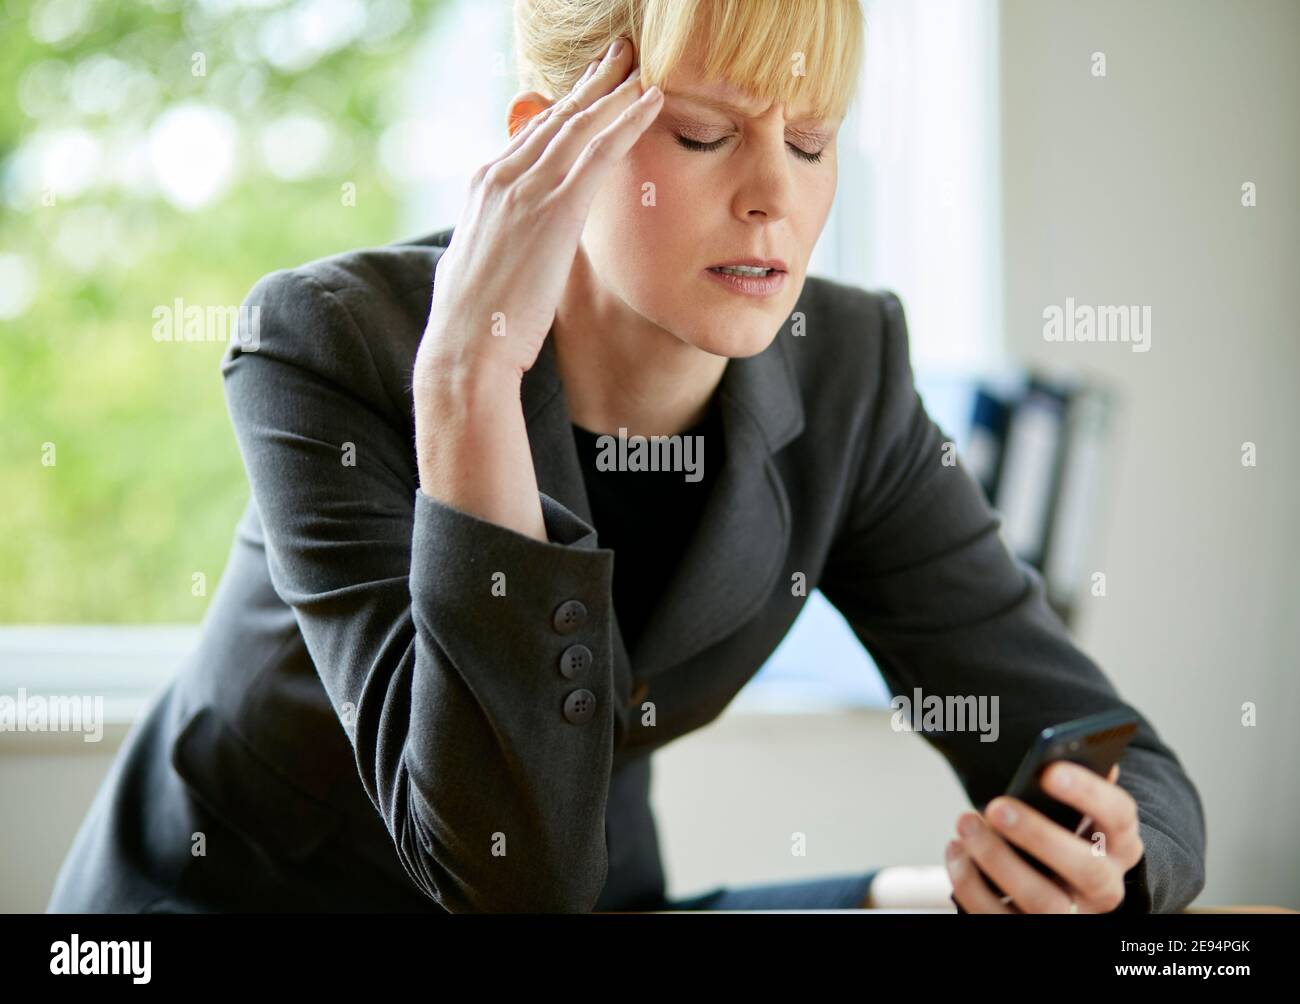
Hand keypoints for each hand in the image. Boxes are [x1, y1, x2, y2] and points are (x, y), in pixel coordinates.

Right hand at [415, 35, 662, 389]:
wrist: (466, 349)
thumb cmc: (474, 324)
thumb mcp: (479, 265)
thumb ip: (496, 237)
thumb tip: (501, 240)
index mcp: (483, 187)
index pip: (533, 135)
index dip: (566, 108)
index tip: (590, 88)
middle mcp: (501, 176)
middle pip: (557, 117)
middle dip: (593, 83)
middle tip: (622, 54)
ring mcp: (526, 189)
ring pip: (581, 125)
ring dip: (616, 91)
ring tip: (644, 66)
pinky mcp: (553, 209)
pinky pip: (599, 152)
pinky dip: (628, 121)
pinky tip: (652, 102)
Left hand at [945, 763, 1144, 912]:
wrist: (1063, 890)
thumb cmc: (1062, 836)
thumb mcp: (1074, 813)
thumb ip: (1072, 788)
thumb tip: (1071, 750)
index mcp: (1120, 845)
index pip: (1120, 816)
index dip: (1089, 793)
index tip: (1049, 770)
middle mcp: (1105, 887)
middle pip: (1086, 868)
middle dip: (1038, 835)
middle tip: (996, 805)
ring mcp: (1071, 916)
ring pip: (1042, 900)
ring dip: (997, 860)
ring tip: (966, 823)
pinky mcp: (1030, 930)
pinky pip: (997, 916)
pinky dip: (970, 883)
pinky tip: (956, 850)